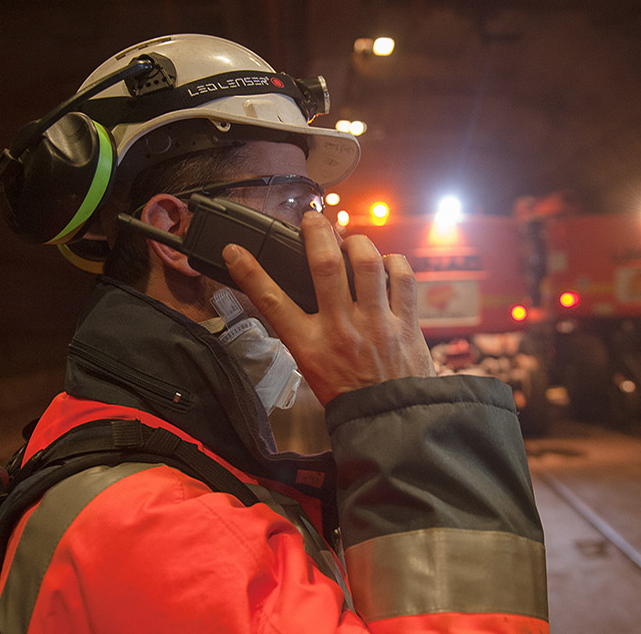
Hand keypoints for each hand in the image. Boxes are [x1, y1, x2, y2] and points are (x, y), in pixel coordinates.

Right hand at [223, 210, 435, 405]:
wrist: (390, 421)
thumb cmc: (349, 396)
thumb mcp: (312, 369)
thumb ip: (304, 333)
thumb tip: (298, 300)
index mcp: (310, 345)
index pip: (271, 302)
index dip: (249, 272)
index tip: (235, 251)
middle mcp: (341, 329)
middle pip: (325, 266)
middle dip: (316, 232)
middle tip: (313, 218)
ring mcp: (376, 323)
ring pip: (368, 263)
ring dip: (358, 242)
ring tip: (351, 240)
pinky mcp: (405, 323)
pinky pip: (403, 279)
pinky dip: (394, 263)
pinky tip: (386, 263)